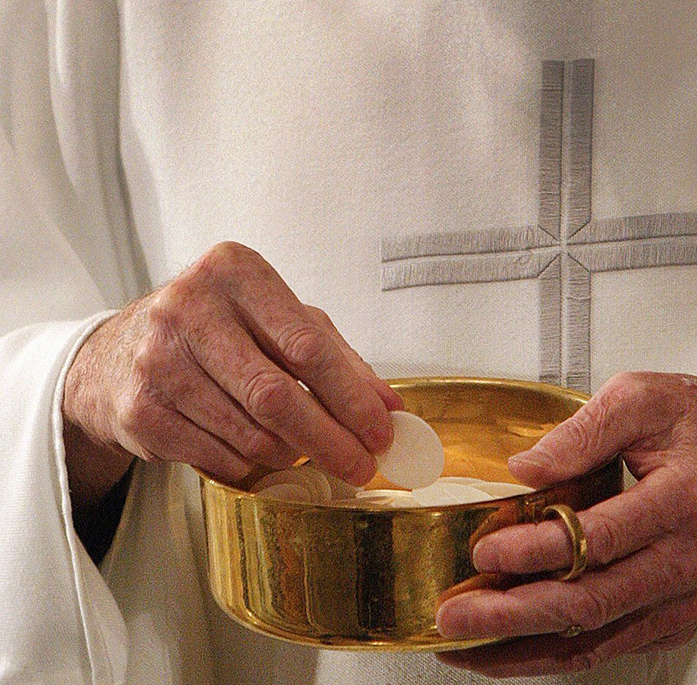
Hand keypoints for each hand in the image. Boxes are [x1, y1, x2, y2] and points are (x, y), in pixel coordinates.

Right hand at [63, 241, 401, 504]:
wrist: (119, 351)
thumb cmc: (217, 329)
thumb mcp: (277, 322)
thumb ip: (337, 358)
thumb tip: (390, 407)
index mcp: (234, 272)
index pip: (306, 345)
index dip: (351, 397)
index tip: (380, 431)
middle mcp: (188, 308)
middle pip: (276, 395)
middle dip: (329, 439)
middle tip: (360, 464)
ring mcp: (157, 359)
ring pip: (250, 432)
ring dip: (290, 452)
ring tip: (300, 448)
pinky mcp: (139, 408)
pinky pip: (218, 457)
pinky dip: (249, 465)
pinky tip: (255, 451)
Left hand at [436, 372, 696, 676]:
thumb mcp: (645, 398)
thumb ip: (584, 430)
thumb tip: (525, 468)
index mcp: (683, 500)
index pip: (600, 537)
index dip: (538, 550)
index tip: (486, 550)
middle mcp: (687, 560)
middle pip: (592, 601)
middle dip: (515, 614)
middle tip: (455, 616)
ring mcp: (682, 598)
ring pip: (596, 637)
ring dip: (524, 645)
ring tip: (465, 645)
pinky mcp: (673, 618)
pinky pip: (609, 647)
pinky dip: (553, 654)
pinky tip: (508, 650)